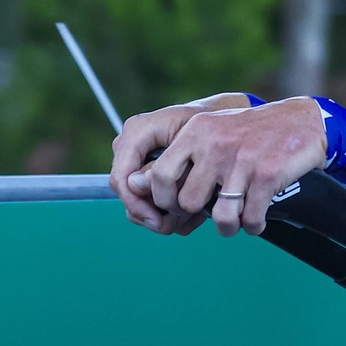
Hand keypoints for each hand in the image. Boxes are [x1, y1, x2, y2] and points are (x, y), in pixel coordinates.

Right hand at [111, 96, 232, 230]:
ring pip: (140, 206)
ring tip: (194, 216)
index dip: (135, 204)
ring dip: (167, 217)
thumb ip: (164, 165)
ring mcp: (138, 163)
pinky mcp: (149, 178)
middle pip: (129, 196)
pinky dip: (173, 216)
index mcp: (137, 132)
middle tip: (185, 219)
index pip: (120, 178)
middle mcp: (131, 148)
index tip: (158, 221)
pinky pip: (152, 205)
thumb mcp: (193, 144)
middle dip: (156, 213)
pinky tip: (196, 215)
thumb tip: (135, 185)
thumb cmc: (211, 128)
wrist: (224, 123)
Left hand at [126, 97, 329, 236]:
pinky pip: (251, 218)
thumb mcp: (211, 133)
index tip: (177, 207)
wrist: (301, 121)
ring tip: (235, 222)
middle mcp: (215, 144)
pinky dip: (254, 226)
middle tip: (211, 212)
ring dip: (229, 227)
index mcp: (196, 132)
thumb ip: (178, 157)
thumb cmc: (249, 133)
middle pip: (188, 202)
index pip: (161, 176)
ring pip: (221, 217)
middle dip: (198, 215)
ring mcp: (242, 160)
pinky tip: (257, 219)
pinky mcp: (268, 174)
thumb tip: (134, 184)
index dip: (164, 201)